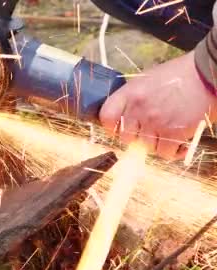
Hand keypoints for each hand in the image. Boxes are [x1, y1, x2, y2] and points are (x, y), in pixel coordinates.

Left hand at [99, 51, 216, 159]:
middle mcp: (139, 108)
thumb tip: (127, 116)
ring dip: (157, 144)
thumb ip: (135, 97)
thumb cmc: (181, 75)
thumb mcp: (149, 79)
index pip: (107, 117)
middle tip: (151, 132)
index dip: (112, 126)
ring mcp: (155, 121)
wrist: (208, 72)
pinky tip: (181, 143)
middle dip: (138, 137)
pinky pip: (165, 153)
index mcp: (130, 93)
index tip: (120, 129)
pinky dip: (173, 152)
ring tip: (169, 133)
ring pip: (146, 147)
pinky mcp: (173, 133)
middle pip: (126, 137)